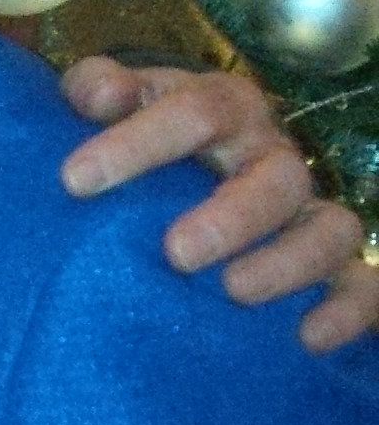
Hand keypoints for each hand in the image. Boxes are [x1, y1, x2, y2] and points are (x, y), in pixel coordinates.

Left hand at [59, 57, 376, 352]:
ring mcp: (307, 209)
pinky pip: (366, 284)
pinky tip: (306, 337)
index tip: (74, 180)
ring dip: (288, 262)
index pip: (197, 110)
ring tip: (233, 292)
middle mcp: (273, 155)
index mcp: (224, 106)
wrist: (190, 159)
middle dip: (231, 216)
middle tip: (175, 252)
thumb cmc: (140, 130)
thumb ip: (98, 87)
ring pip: (332, 228)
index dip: (138, 142)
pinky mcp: (334, 264)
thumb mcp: (113, 97)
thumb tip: (100, 99)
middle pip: (277, 177)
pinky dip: (348, 309)